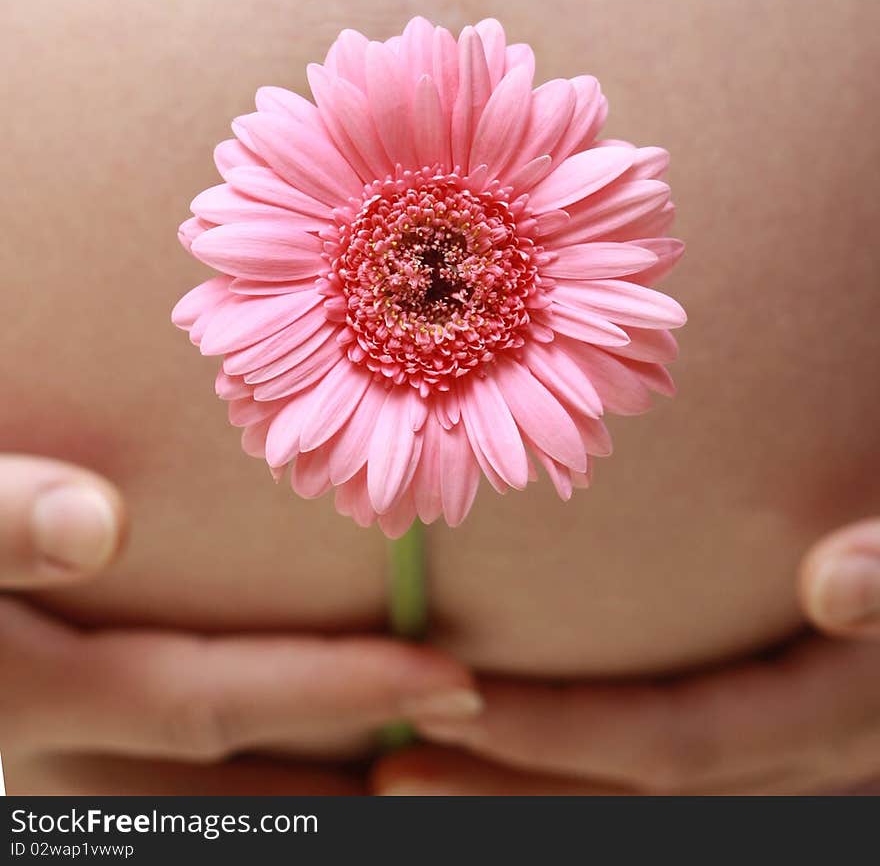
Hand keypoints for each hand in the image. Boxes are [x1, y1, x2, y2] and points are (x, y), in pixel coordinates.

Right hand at [0, 454, 479, 794]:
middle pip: (213, 786)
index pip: (209, 708)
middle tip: (458, 730)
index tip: (451, 679)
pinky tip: (242, 747)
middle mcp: (26, 758)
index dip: (335, 693)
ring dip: (281, 781)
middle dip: (338, 763)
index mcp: (21, 697)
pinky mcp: (14, 732)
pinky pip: (124, 786)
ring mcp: (16, 766)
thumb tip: (98, 524)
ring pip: (171, 799)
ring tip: (385, 751)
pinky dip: (197, 777)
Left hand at [374, 522, 879, 795]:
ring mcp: (792, 754)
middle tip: (387, 770)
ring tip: (408, 769)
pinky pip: (668, 758)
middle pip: (637, 791)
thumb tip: (835, 584)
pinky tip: (506, 742)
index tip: (458, 706)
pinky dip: (579, 762)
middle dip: (513, 786)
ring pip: (642, 790)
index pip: (680, 740)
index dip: (568, 736)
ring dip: (526, 790)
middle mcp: (808, 756)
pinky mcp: (777, 728)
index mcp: (839, 713)